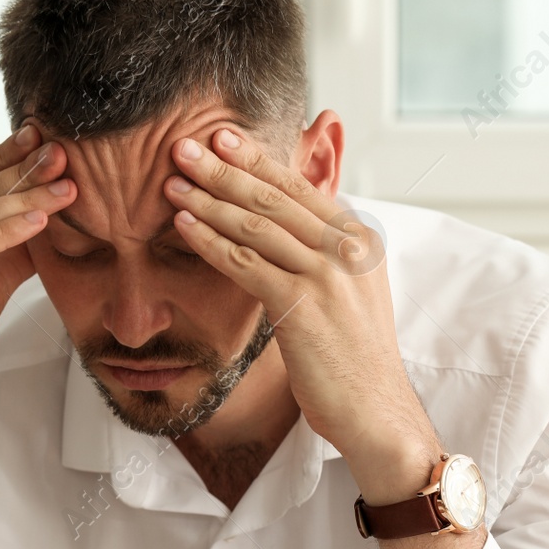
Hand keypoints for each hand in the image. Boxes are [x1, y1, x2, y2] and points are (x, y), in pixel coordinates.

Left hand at [164, 127, 433, 500]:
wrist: (375, 411)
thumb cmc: (354, 359)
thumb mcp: (349, 294)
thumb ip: (323, 255)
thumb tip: (287, 229)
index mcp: (359, 239)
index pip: (300, 188)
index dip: (258, 159)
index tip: (223, 138)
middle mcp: (347, 249)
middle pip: (275, 198)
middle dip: (225, 168)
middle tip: (184, 146)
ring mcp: (327, 276)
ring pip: (258, 226)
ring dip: (210, 200)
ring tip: (173, 183)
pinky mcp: (303, 306)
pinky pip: (247, 265)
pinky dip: (212, 242)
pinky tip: (184, 227)